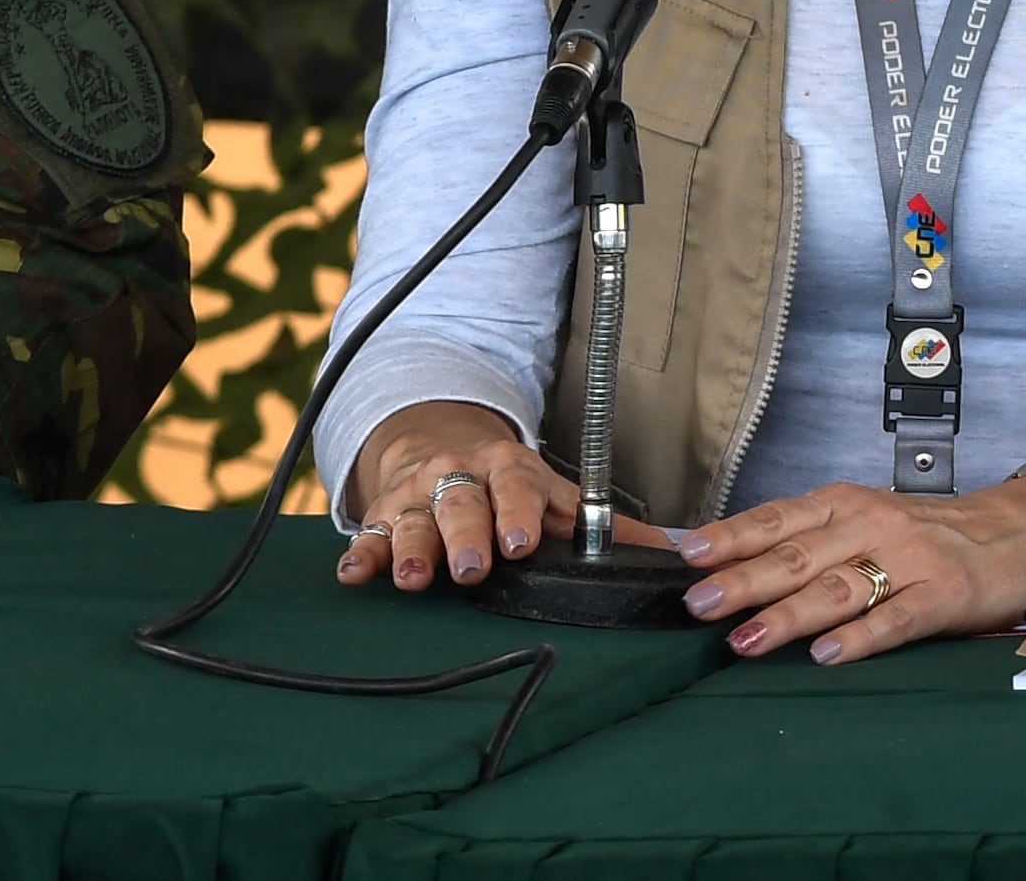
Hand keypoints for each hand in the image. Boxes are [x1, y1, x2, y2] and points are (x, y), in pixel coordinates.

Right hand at [336, 401, 656, 592]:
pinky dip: (360, 554)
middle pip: (462, 504)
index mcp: (508, 469)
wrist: (438, 445)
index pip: (516, 487)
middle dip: (466, 535)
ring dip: (411, 550)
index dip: (519, 512)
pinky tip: (354, 575)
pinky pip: (369, 537)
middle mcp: (459, 477)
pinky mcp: (382, 518)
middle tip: (473, 568)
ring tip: (413, 580)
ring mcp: (417, 498)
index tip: (522, 541)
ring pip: (413, 521)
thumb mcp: (553, 495)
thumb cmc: (506, 485)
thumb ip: (602, 527)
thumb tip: (672, 555)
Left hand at [674, 472, 1025, 661]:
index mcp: (847, 502)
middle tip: (700, 604)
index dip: (733, 536)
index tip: (690, 556)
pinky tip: (827, 655)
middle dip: (744, 580)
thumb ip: (807, 540)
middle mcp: (873, 524)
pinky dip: (860, 637)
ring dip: (787, 616)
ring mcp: (910, 561)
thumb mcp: (863, 519)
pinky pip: (896, 618)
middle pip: (799, 555)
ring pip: (839, 588)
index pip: (779, 518)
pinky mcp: (943, 597)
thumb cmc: (923, 534)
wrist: (1013, 533)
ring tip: (745, 640)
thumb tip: (728, 565)